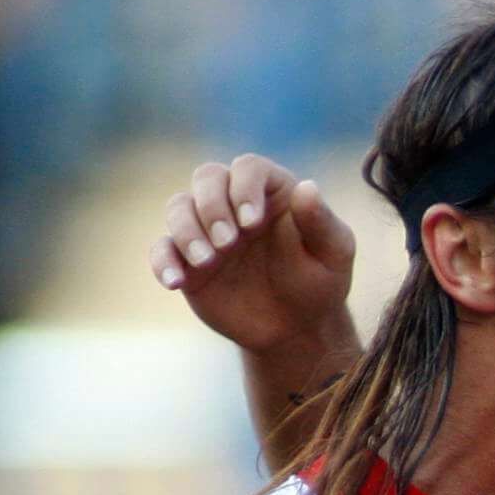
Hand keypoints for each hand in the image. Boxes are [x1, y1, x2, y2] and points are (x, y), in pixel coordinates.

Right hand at [151, 155, 357, 355]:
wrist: (296, 327)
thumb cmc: (319, 282)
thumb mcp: (333, 254)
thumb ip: (322, 222)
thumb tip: (307, 187)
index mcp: (270, 191)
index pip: (248, 167)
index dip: (244, 187)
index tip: (253, 222)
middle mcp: (233, 202)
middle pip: (207, 177)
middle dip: (212, 206)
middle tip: (229, 242)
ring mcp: (206, 228)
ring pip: (178, 207)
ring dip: (187, 230)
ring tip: (207, 260)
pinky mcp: (186, 258)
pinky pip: (161, 249)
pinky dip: (162, 261)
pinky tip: (176, 281)